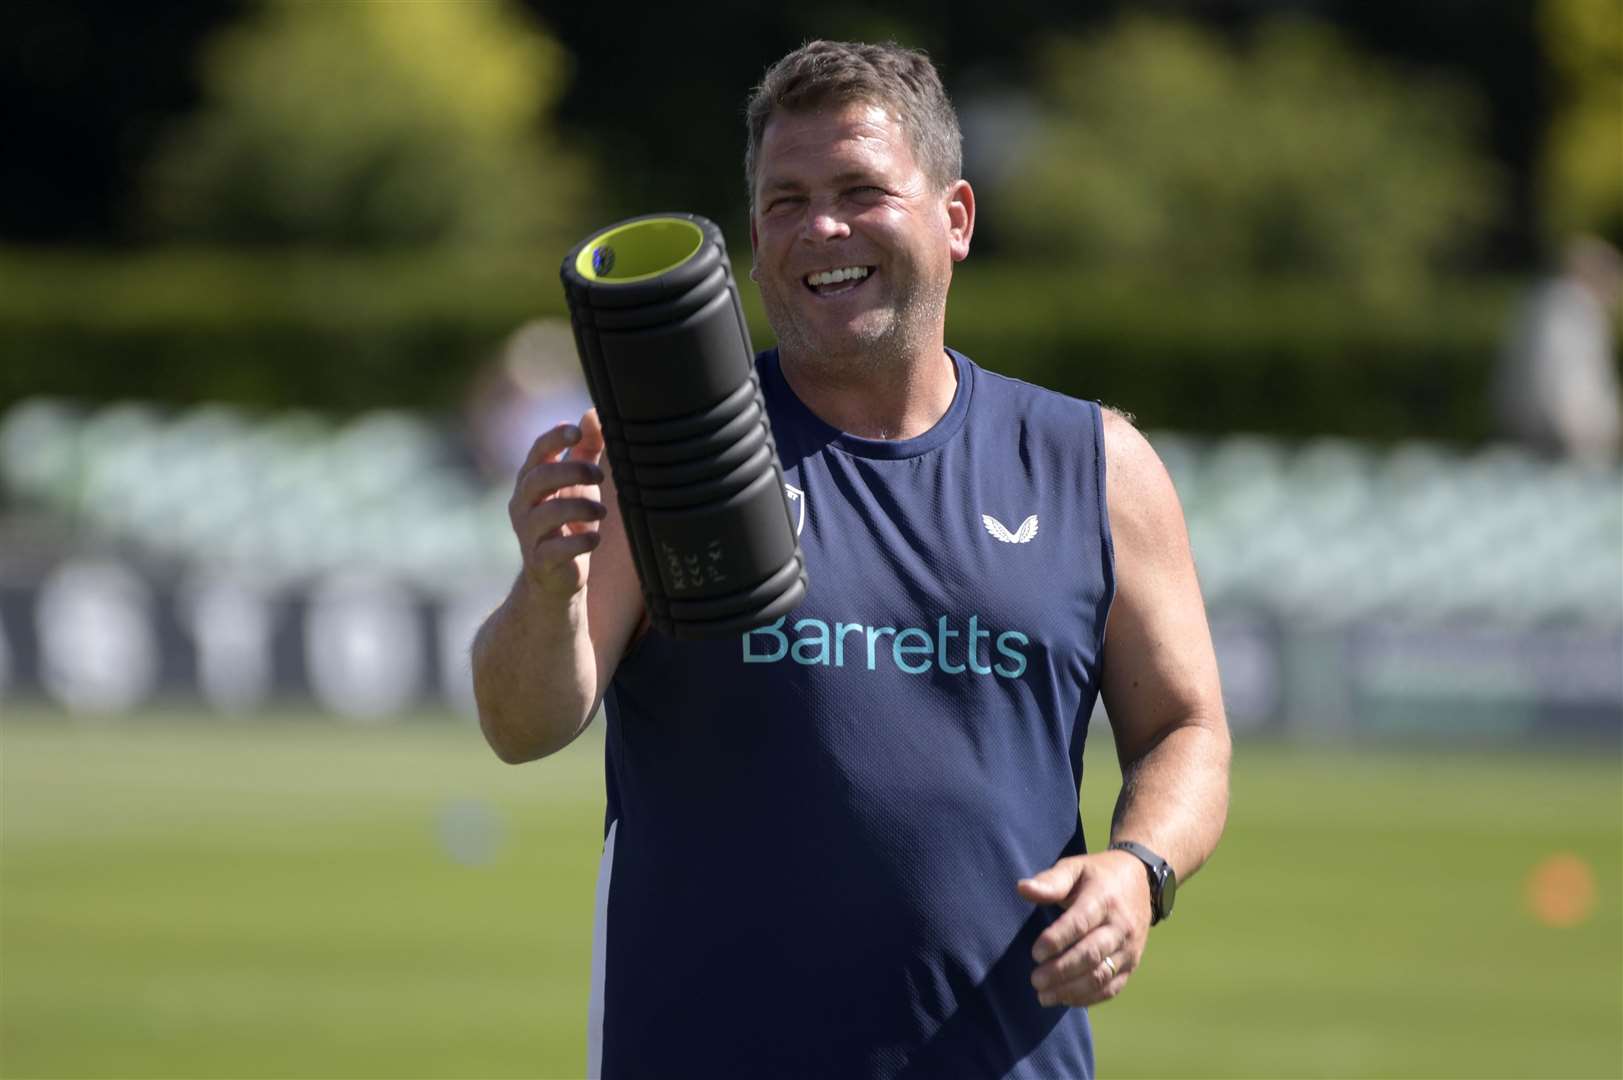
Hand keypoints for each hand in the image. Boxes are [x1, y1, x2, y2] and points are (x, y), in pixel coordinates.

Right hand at [508, 410, 606, 599]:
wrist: (556, 576)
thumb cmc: (568, 522)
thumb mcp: (579, 482)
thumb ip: (586, 449)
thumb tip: (594, 413)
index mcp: (532, 480)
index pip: (538, 452)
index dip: (554, 438)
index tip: (576, 432)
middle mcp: (524, 504)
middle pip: (539, 477)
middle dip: (572, 471)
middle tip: (600, 476)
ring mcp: (529, 534)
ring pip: (548, 512)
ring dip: (582, 507)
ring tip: (601, 512)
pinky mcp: (541, 561)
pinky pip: (558, 548)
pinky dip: (581, 542)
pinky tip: (594, 539)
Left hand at [1017, 849, 1151, 1007]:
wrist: (1140, 881)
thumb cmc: (1097, 876)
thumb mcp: (1075, 868)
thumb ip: (1051, 881)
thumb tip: (1023, 889)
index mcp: (1104, 898)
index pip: (1081, 923)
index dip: (1057, 940)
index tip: (1035, 953)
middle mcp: (1121, 926)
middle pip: (1091, 954)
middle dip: (1061, 971)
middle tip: (1035, 980)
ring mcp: (1129, 948)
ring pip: (1102, 975)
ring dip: (1071, 990)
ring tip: (1043, 996)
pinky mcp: (1132, 964)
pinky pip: (1112, 987)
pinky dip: (1088, 998)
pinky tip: (1064, 999)